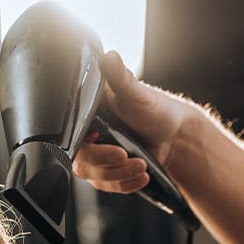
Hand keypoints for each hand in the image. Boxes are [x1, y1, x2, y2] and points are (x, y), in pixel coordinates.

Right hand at [73, 51, 193, 193]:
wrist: (174, 134)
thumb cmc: (152, 108)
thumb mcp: (134, 91)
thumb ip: (118, 77)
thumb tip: (108, 57)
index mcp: (86, 116)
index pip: (69, 137)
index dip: (83, 144)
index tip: (98, 140)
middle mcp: (87, 138)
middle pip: (81, 162)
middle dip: (105, 163)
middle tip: (125, 155)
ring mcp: (98, 157)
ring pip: (95, 178)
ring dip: (119, 175)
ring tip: (140, 165)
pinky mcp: (109, 172)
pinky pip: (109, 187)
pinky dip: (126, 184)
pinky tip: (141, 175)